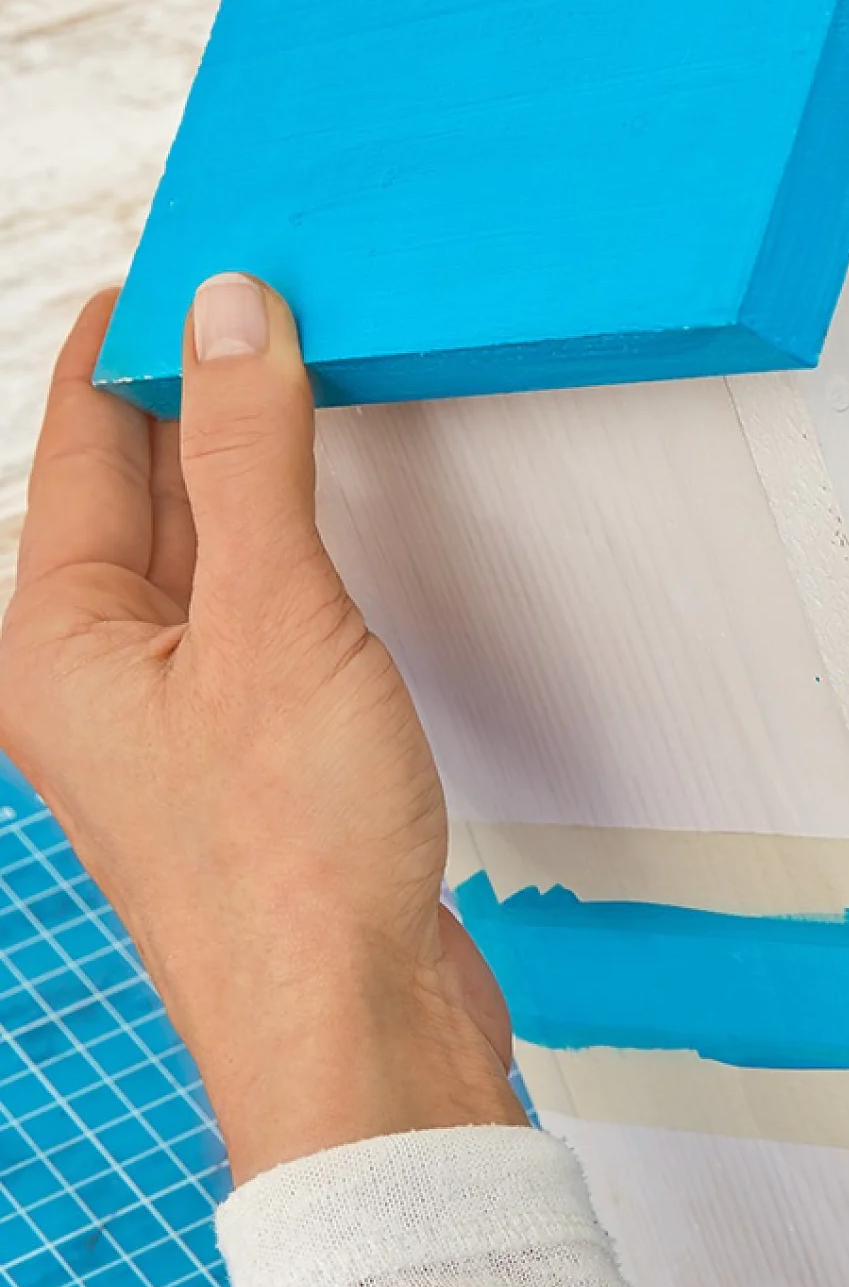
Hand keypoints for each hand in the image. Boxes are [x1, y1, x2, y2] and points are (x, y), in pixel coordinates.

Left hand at [0, 280, 524, 1182]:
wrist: (354, 1027)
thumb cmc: (291, 856)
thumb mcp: (272, 619)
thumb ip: (250, 457)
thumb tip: (227, 312)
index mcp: (57, 639)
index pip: (78, 441)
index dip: (123, 340)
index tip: (173, 259)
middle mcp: (96, 677)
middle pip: (133, 494)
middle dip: (188, 395)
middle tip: (250, 303)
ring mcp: (174, 721)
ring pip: (200, 555)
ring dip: (242, 471)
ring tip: (291, 386)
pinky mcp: (251, 757)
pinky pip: (255, 613)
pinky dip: (288, 548)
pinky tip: (327, 526)